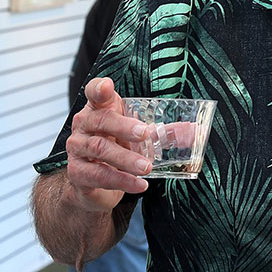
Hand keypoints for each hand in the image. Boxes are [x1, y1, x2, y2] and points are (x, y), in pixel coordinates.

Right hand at [59, 77, 151, 209]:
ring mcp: (77, 149)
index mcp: (98, 110)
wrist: (95, 184)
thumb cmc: (116, 149)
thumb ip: (161, 132)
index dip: (99, 88)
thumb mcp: (136, 137)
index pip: (94, 92)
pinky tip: (139, 184)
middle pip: (101, 120)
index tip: (108, 86)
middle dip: (123, 127)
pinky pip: (99, 175)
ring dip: (126, 159)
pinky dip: (122, 180)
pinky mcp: (77, 173)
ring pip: (100, 149)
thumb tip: (194, 132)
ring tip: (147, 167)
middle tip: (145, 134)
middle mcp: (83, 126)